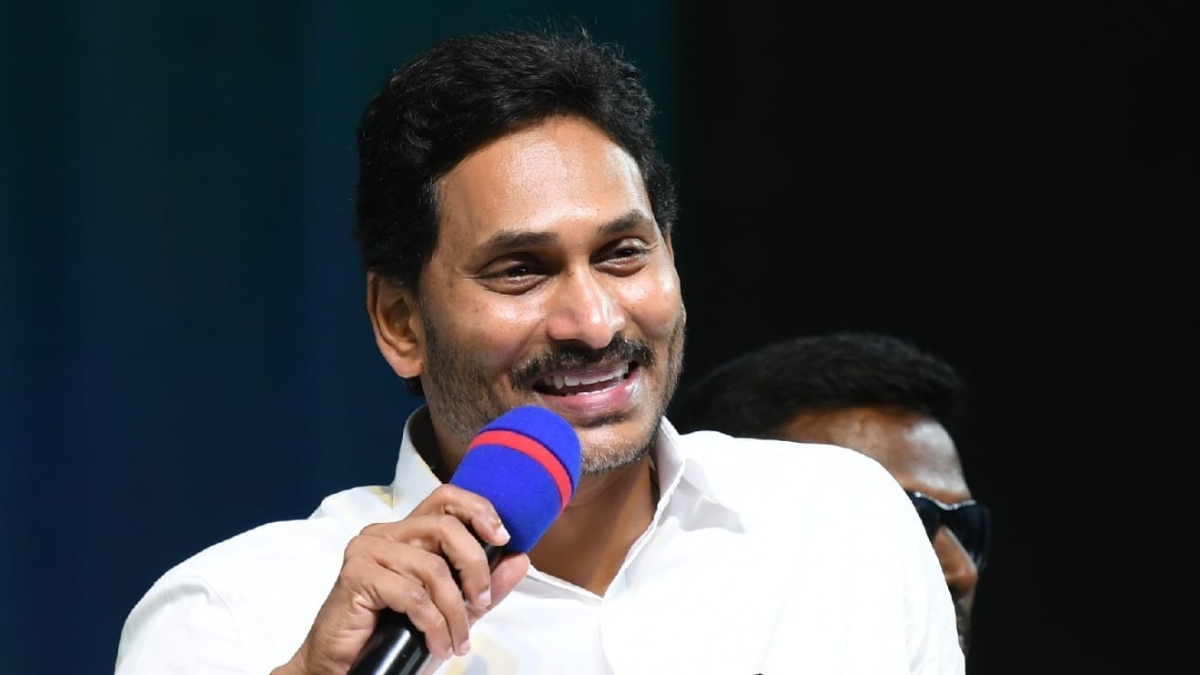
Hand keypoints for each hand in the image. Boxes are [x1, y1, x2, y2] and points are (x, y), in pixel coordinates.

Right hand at [272, 484, 530, 674]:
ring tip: (457, 640)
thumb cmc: (392, 635)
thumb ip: (484, 586)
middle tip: (481, 602)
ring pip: (432, 567)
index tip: (503, 538)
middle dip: (474, 566)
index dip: (479, 510)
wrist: (345, 667)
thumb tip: (520, 559)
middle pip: (445, 526)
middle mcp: (386, 533)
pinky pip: (411, 594)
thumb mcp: (451, 610)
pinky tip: (437, 644)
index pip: (446, 499)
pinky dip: (433, 624)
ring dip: (454, 611)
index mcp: (407, 533)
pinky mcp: (357, 575)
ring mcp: (368, 551)